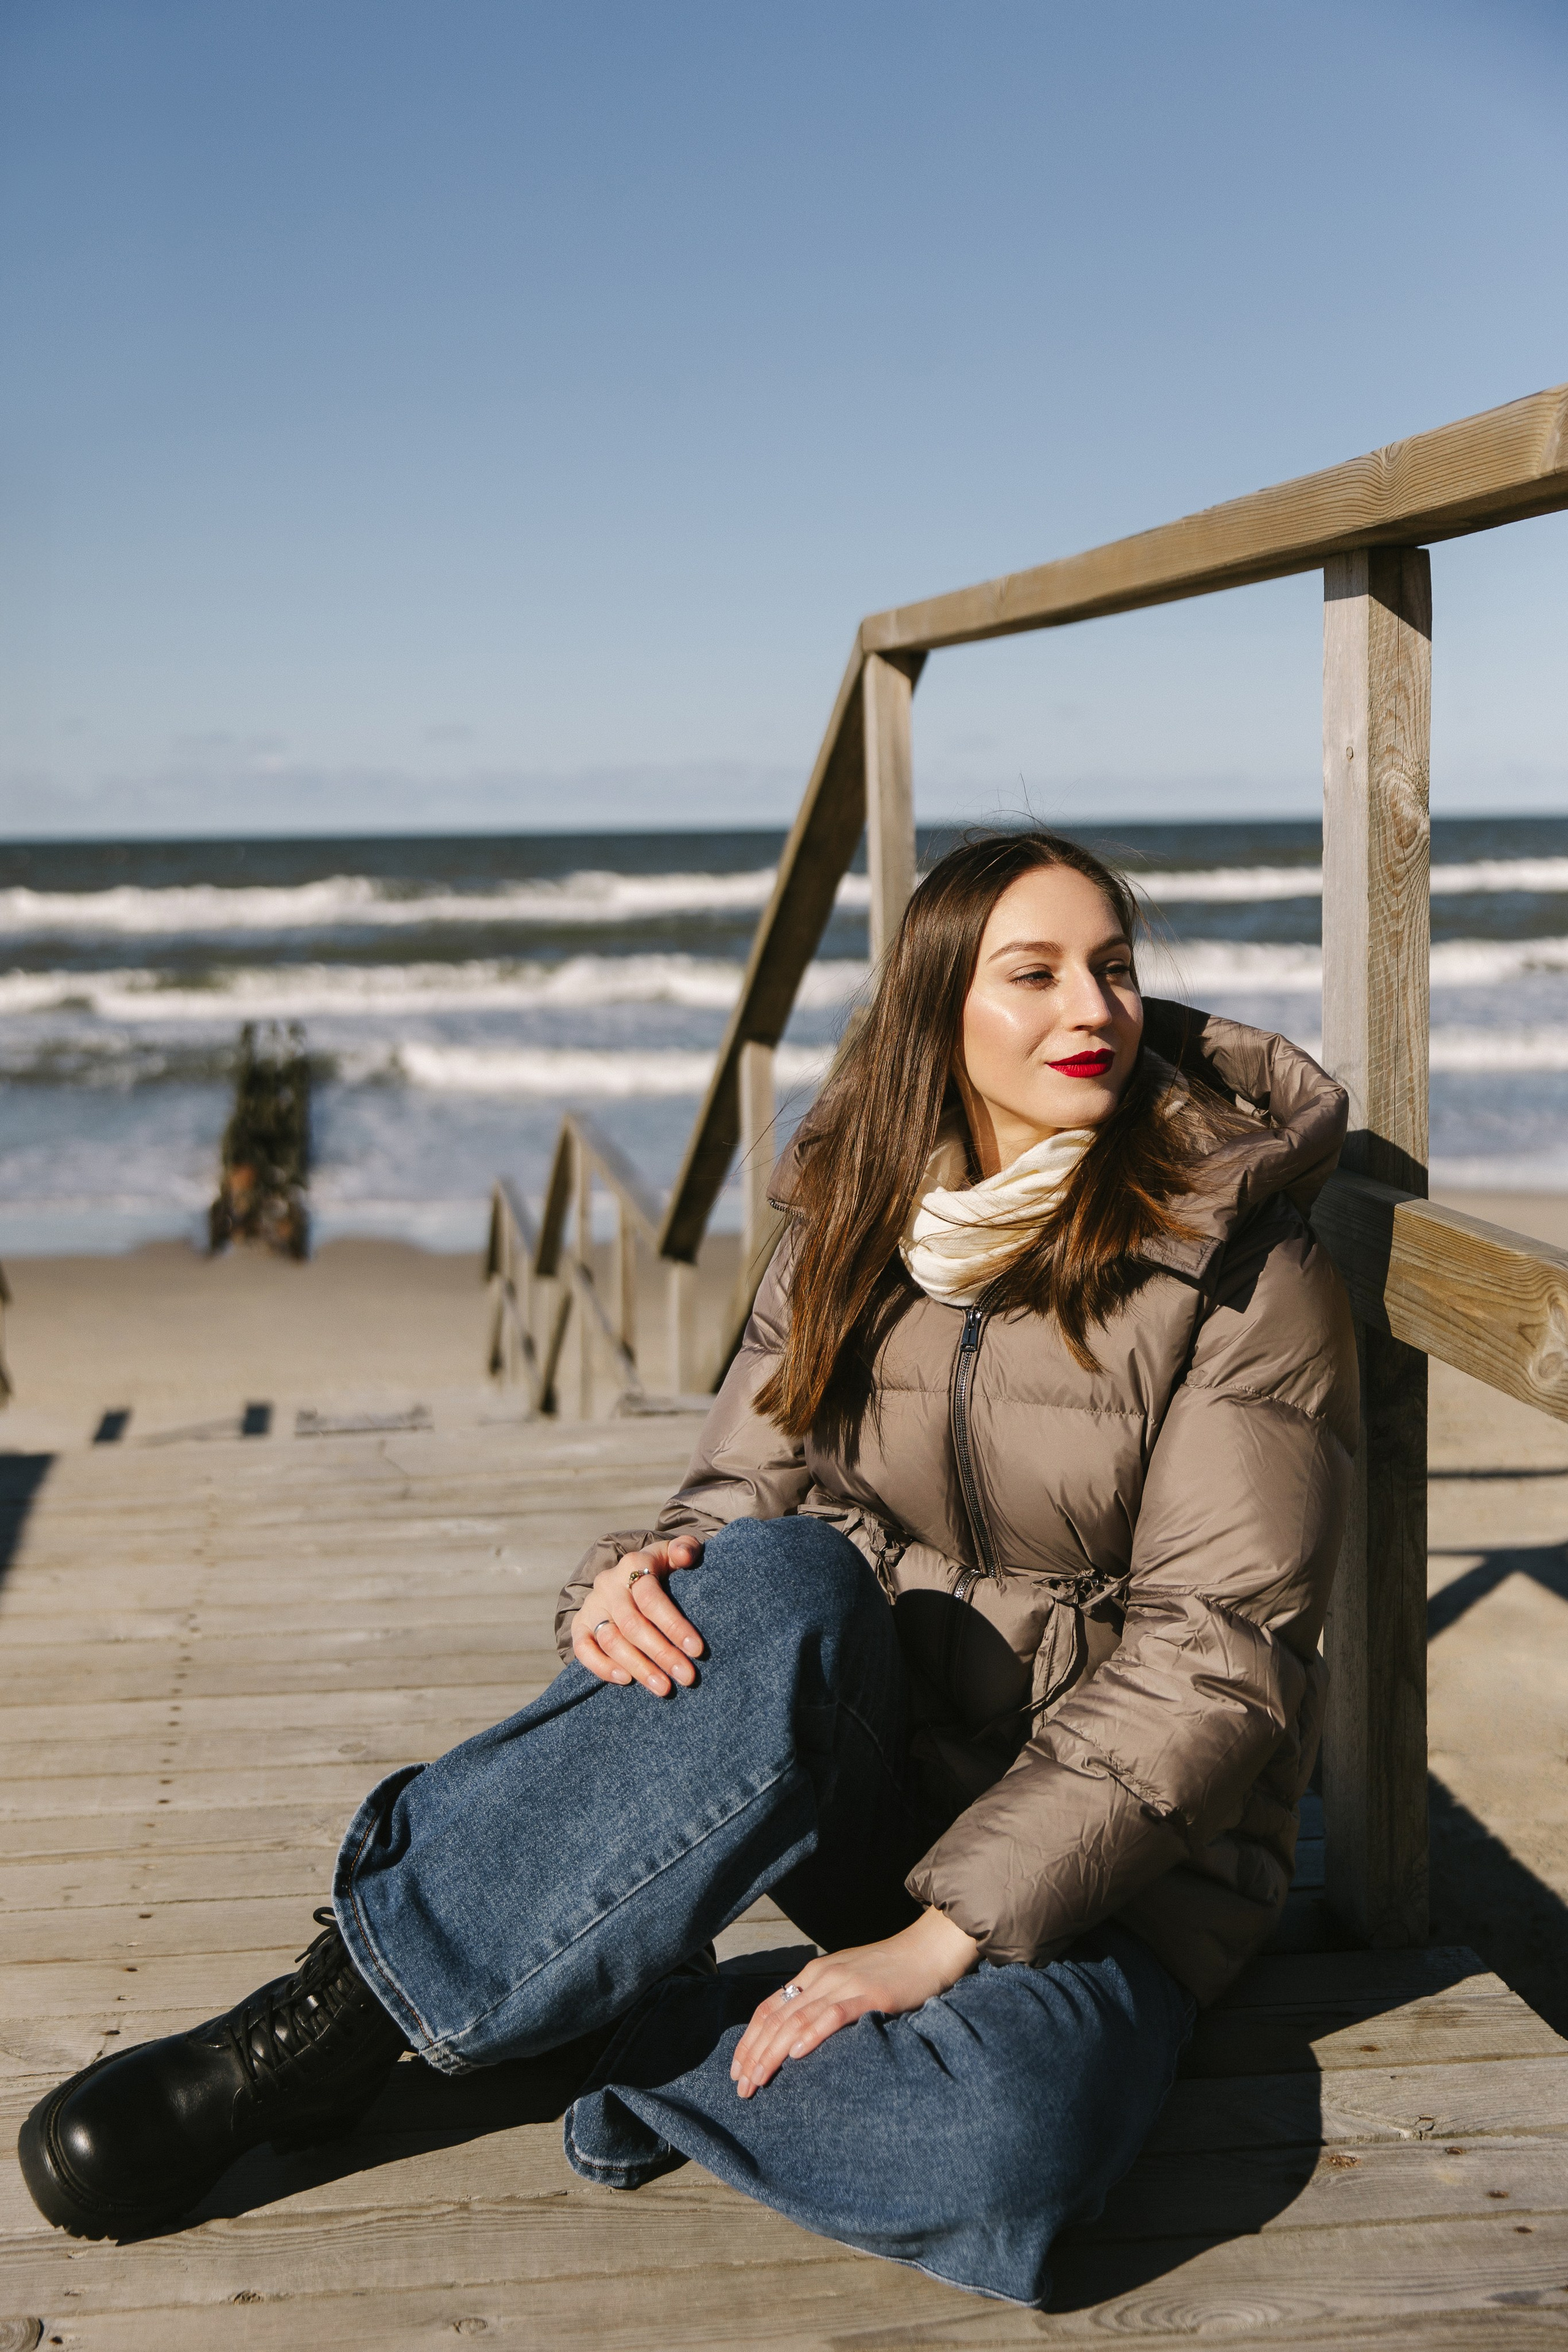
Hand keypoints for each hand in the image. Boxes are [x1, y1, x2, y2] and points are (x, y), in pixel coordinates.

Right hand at [571, 1538, 704, 1695]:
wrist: (631, 1575)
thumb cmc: (663, 1568)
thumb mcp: (674, 1553)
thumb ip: (685, 1549)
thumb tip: (685, 1555)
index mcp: (633, 1564)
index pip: (651, 1598)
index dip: (673, 1625)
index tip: (697, 1650)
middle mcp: (608, 1584)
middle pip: (632, 1624)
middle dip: (661, 1653)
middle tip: (687, 1677)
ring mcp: (592, 1606)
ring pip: (610, 1640)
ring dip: (638, 1667)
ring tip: (664, 1687)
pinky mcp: (579, 1625)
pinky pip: (583, 1649)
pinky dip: (602, 1667)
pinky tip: (627, 1681)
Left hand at [730, 1908, 978, 2096]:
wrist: (928, 1949)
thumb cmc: (890, 1970)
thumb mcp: (847, 1981)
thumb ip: (823, 2001)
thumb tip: (796, 2036)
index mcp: (814, 1973)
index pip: (769, 2009)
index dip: (749, 2040)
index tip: (737, 2070)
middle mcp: (823, 1976)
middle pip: (776, 2018)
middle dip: (754, 2054)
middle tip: (742, 2087)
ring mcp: (845, 1984)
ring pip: (797, 2020)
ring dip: (773, 2053)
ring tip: (759, 2080)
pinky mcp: (870, 1995)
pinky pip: (834, 2015)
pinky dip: (812, 2035)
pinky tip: (797, 2054)